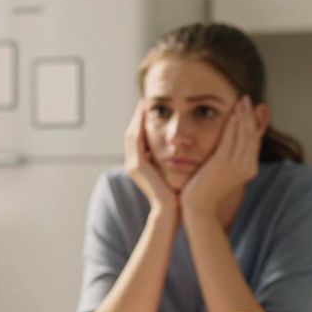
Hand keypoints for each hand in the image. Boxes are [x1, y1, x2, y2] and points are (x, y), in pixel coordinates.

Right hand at [124, 99, 177, 213]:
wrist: (171, 210)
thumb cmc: (176, 194)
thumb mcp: (172, 172)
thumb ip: (170, 159)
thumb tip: (180, 147)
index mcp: (140, 165)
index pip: (137, 138)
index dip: (141, 122)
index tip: (150, 109)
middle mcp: (132, 164)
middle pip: (131, 133)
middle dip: (137, 117)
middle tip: (144, 101)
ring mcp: (133, 165)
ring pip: (131, 134)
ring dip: (137, 118)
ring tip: (144, 104)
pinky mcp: (137, 166)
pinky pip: (136, 140)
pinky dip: (139, 126)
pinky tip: (147, 115)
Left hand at [179, 96, 259, 220]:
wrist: (198, 210)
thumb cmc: (206, 192)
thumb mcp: (222, 172)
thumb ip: (228, 158)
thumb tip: (229, 145)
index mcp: (249, 168)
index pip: (254, 140)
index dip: (254, 122)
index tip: (251, 107)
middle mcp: (247, 167)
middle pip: (251, 134)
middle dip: (249, 114)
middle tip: (246, 97)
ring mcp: (236, 166)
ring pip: (243, 134)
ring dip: (242, 115)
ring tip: (241, 100)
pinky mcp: (223, 165)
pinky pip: (230, 140)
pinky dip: (232, 125)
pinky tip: (231, 113)